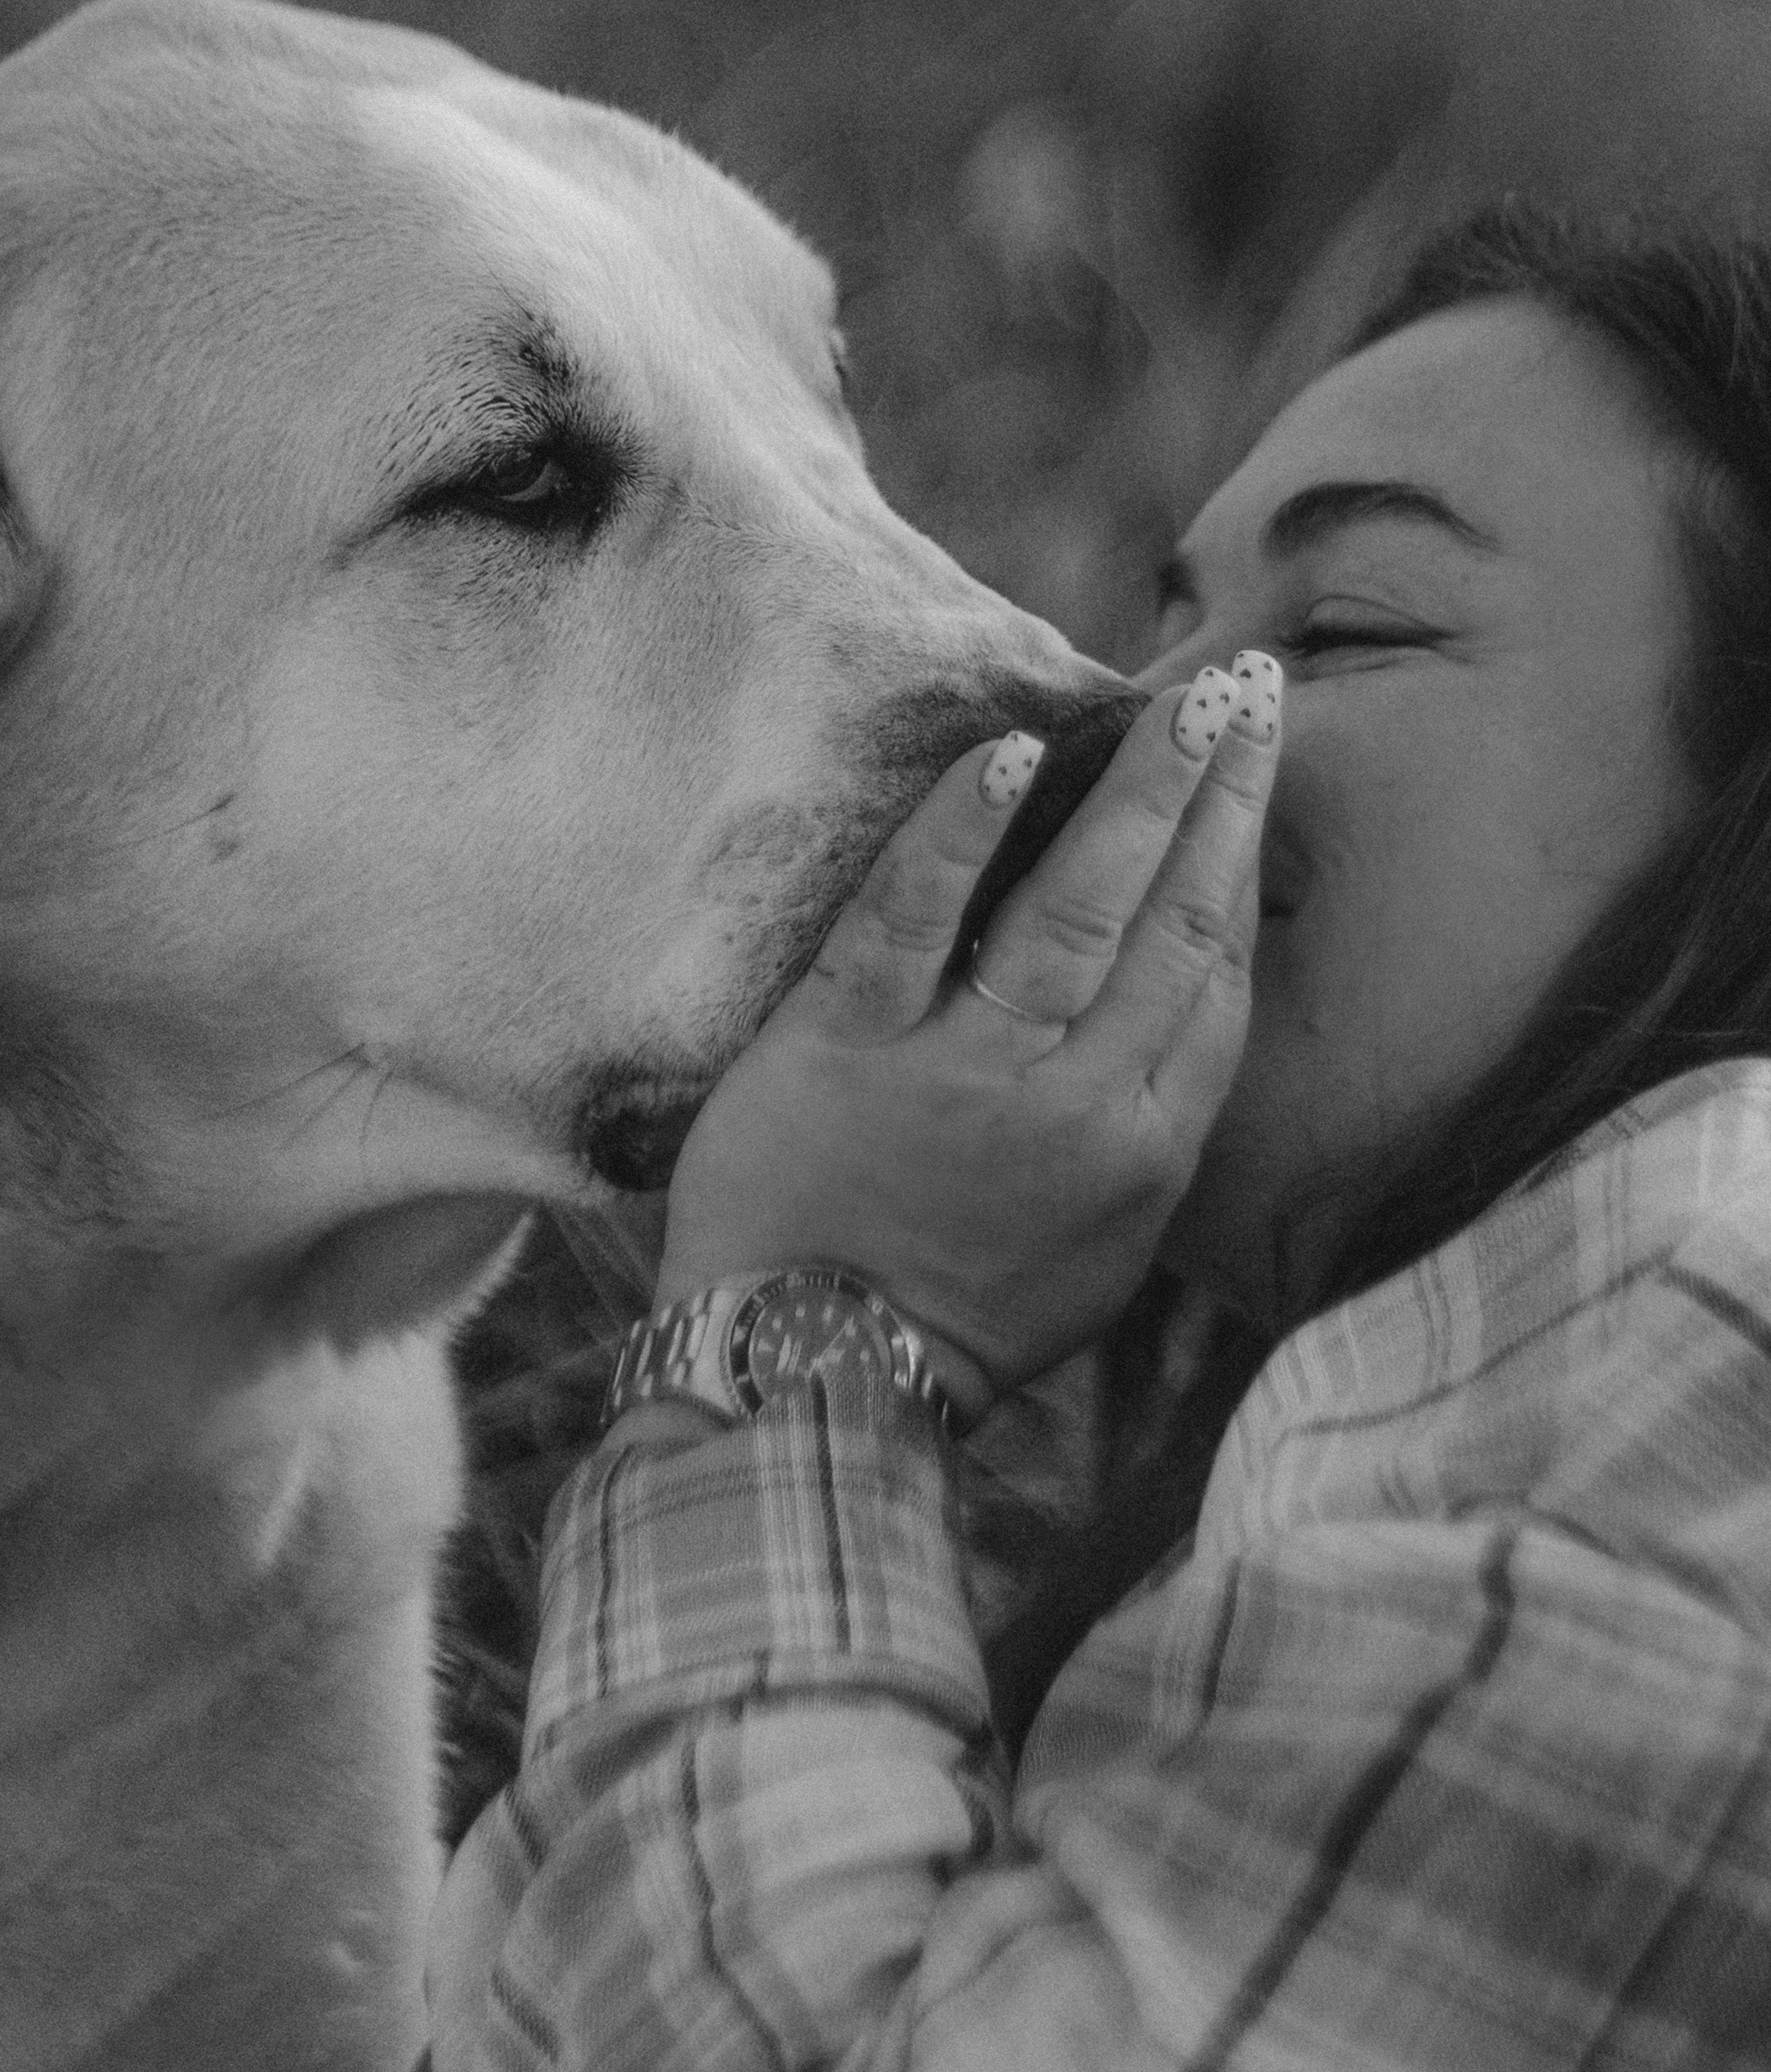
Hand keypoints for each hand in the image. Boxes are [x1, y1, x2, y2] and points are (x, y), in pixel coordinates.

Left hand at [659, 655, 1281, 1404]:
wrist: (815, 1382)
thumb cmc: (960, 1313)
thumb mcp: (1101, 1244)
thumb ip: (1145, 1124)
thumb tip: (1181, 1003)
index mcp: (1143, 1150)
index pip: (1216, 978)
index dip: (1243, 861)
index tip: (1256, 773)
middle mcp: (1075, 1104)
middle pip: (1172, 920)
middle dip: (1219, 794)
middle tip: (1250, 688)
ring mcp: (963, 1071)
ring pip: (1074, 907)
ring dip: (1137, 791)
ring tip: (1179, 699)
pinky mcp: (847, 1046)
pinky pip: (913, 917)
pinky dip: (964, 832)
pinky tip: (1011, 755)